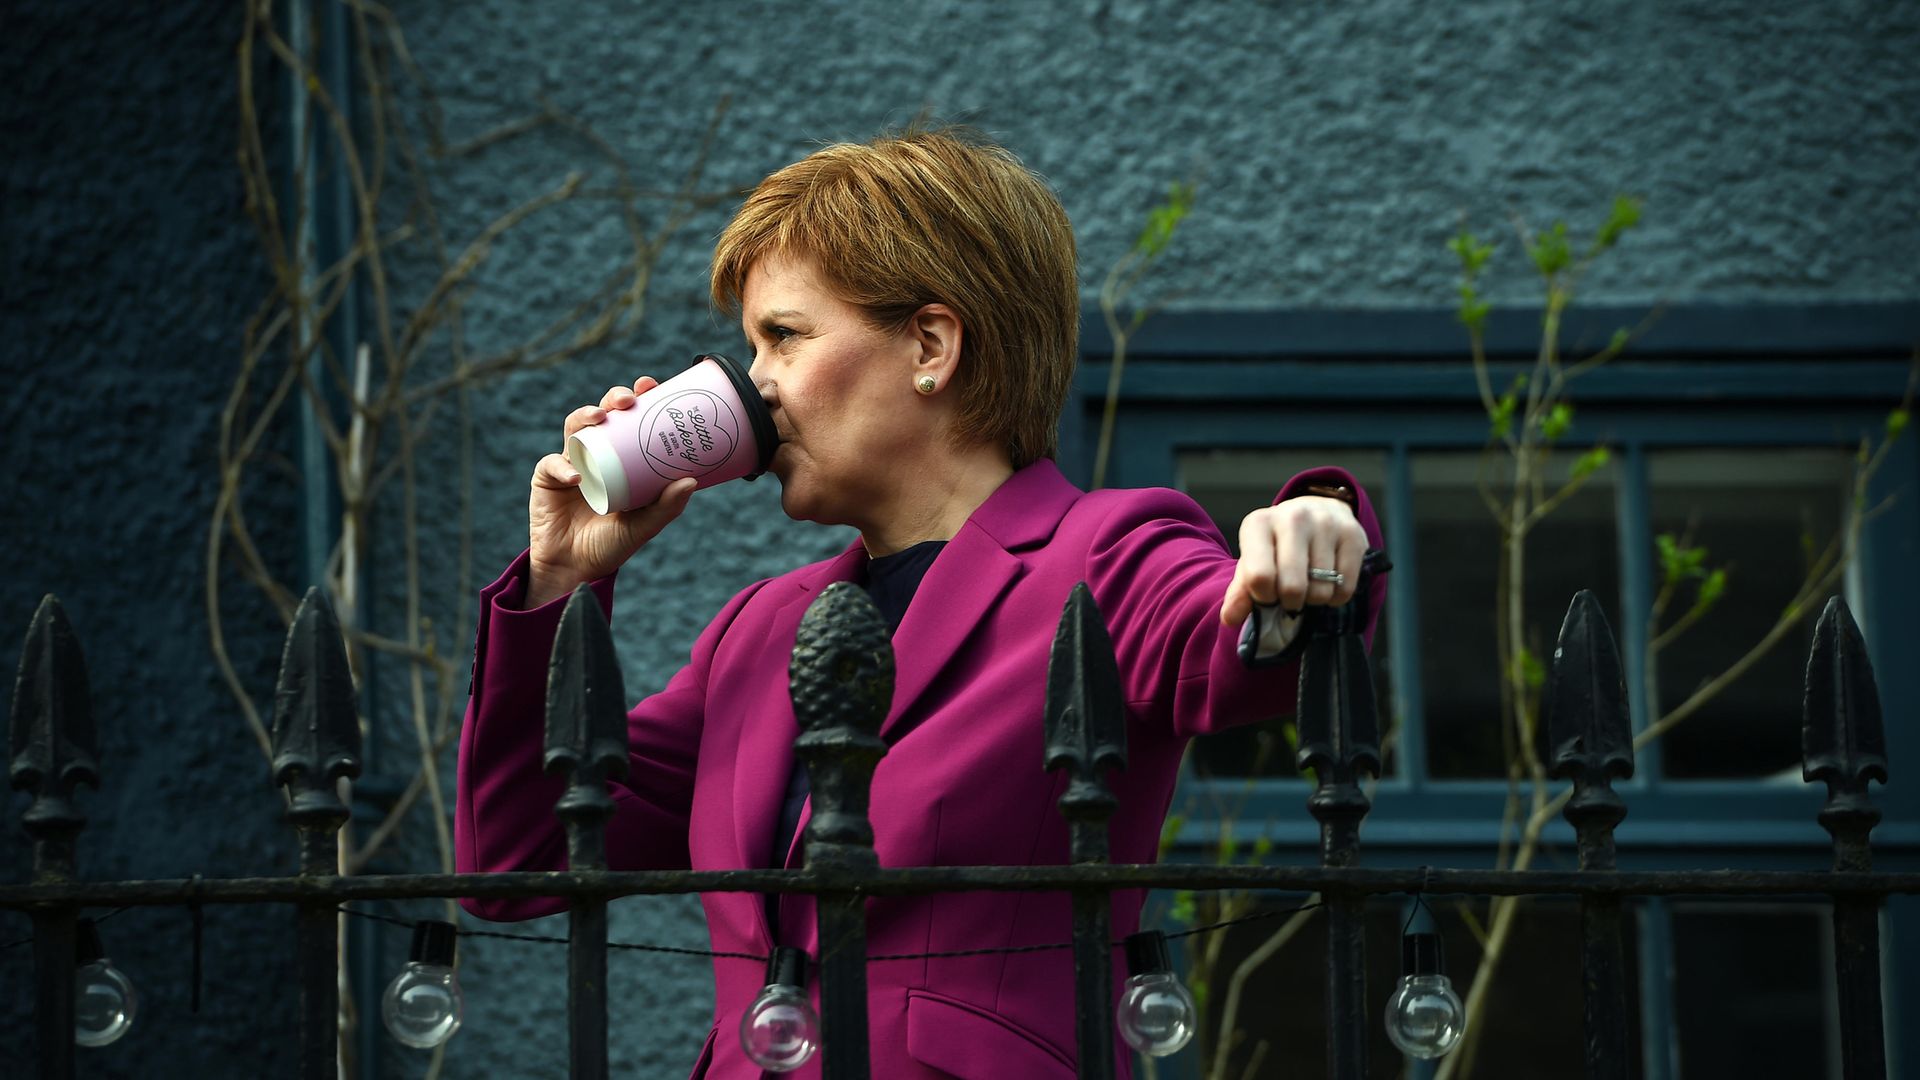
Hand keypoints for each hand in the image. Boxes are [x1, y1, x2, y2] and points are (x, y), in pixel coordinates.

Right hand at [524, 378, 695, 608]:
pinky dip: (563, 467)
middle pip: (603, 413)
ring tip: (600, 418)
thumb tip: (692, 481)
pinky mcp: (547, 477)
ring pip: (575, 427)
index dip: (639, 397)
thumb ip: (666, 506)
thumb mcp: (644, 525)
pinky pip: (553, 464)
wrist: (576, 569)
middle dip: (614, 398)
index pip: (631, 419)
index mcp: (622, 457)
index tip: (652, 385)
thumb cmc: (613, 544)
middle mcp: (597, 453)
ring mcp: (571, 462)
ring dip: (585, 415)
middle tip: (628, 398)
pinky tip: (576, 477)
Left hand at [1219, 496, 1366, 625]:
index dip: (1263, 597)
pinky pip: (1345, 587)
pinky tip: (1329, 583)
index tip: (1267, 594)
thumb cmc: (1278, 545)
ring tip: (1309, 585)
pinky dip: (1336, 597)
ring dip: (1314, 599)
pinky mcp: (1352, 534)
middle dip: (1290, 602)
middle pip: (1292, 587)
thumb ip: (1240, 592)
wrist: (1317, 511)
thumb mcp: (1253, 562)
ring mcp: (1325, 523)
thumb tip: (1229, 618)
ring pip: (1321, 590)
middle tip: (1290, 594)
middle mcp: (1292, 518)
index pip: (1259, 577)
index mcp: (1259, 524)